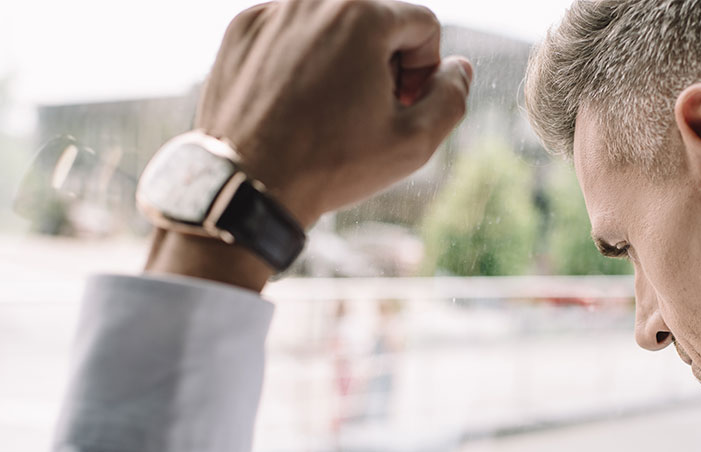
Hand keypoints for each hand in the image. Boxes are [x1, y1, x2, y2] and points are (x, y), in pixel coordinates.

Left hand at [196, 0, 472, 226]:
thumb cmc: (332, 166)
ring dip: (343, 61)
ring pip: (332, 26)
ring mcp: (272, 12)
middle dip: (384, 62)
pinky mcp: (242, 31)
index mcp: (362, 15)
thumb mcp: (413, 143)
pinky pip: (290, 34)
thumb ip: (452, 98)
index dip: (426, 71)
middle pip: (377, 20)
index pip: (423, 24)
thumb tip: (459, 69)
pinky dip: (301, 63)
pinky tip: (295, 106)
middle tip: (369, 113)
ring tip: (330, 112)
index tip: (402, 107)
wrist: (247, 184)